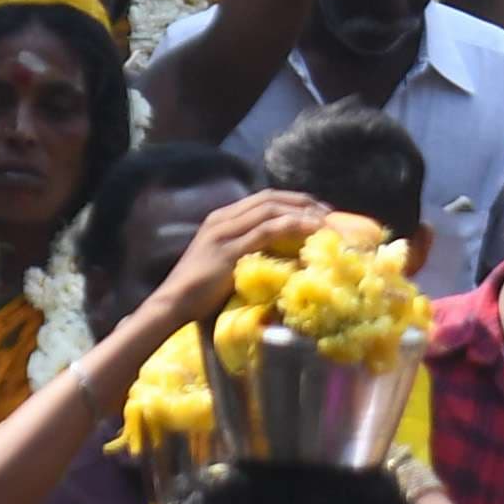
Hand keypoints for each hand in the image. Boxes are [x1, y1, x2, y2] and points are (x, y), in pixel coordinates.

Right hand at [139, 191, 332, 335]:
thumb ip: (247, 250)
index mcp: (221, 218)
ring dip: (303, 213)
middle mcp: (222, 219)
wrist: (173, 304)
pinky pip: (268, 231)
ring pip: (271, 210)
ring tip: (326, 223)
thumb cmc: (200, 291)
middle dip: (303, 202)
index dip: (293, 200)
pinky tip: (310, 232)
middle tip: (329, 213)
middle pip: (271, 198)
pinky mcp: (229, 250)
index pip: (264, 198)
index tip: (318, 209)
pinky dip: (293, 227)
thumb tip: (283, 253)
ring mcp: (224, 232)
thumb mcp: (226, 262)